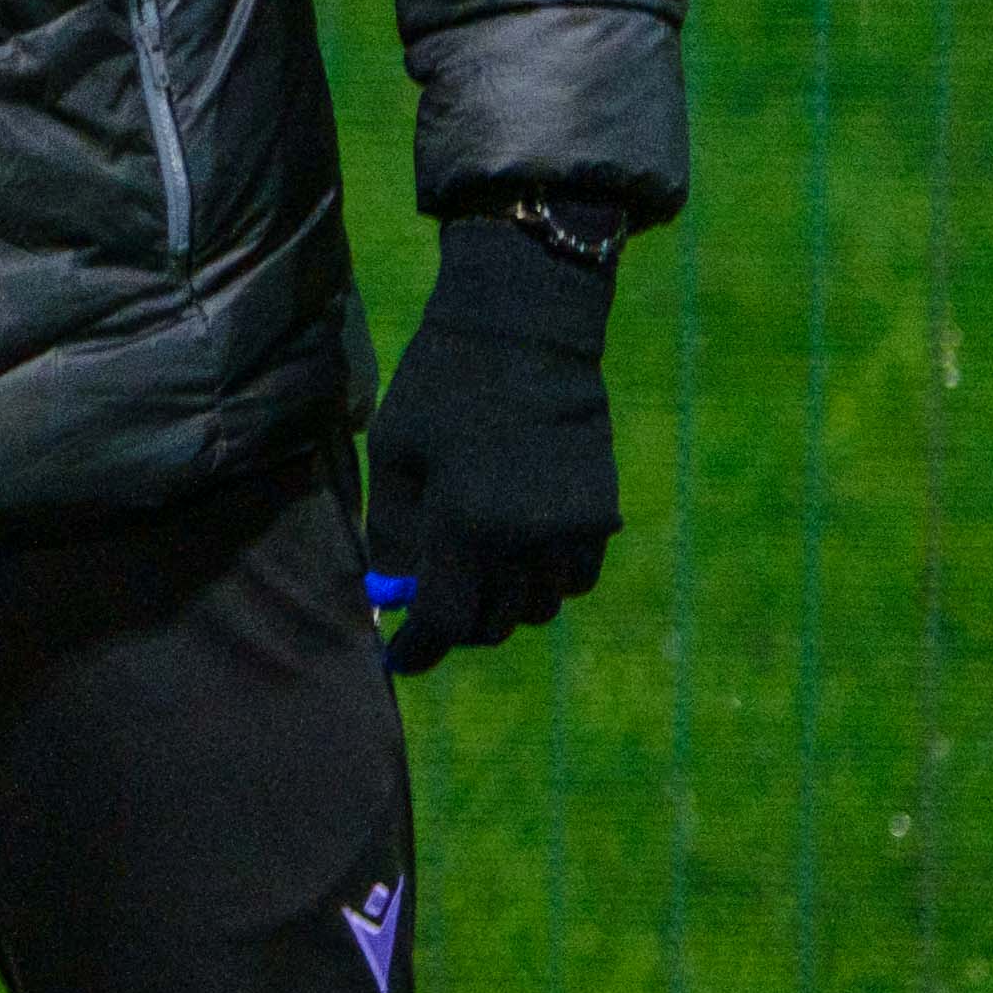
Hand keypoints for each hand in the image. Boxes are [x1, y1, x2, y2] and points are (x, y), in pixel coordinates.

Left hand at [363, 214, 623, 675]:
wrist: (528, 330)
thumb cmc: (442, 384)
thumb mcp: (397, 454)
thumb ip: (395, 534)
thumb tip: (390, 598)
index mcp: (468, 522)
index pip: (446, 619)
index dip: (419, 648)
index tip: (396, 661)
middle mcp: (527, 538)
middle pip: (495, 623)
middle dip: (456, 624)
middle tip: (427, 605)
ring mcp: (573, 528)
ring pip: (538, 609)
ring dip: (502, 604)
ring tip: (471, 569)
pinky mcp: (602, 514)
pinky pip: (573, 580)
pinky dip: (544, 581)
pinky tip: (516, 549)